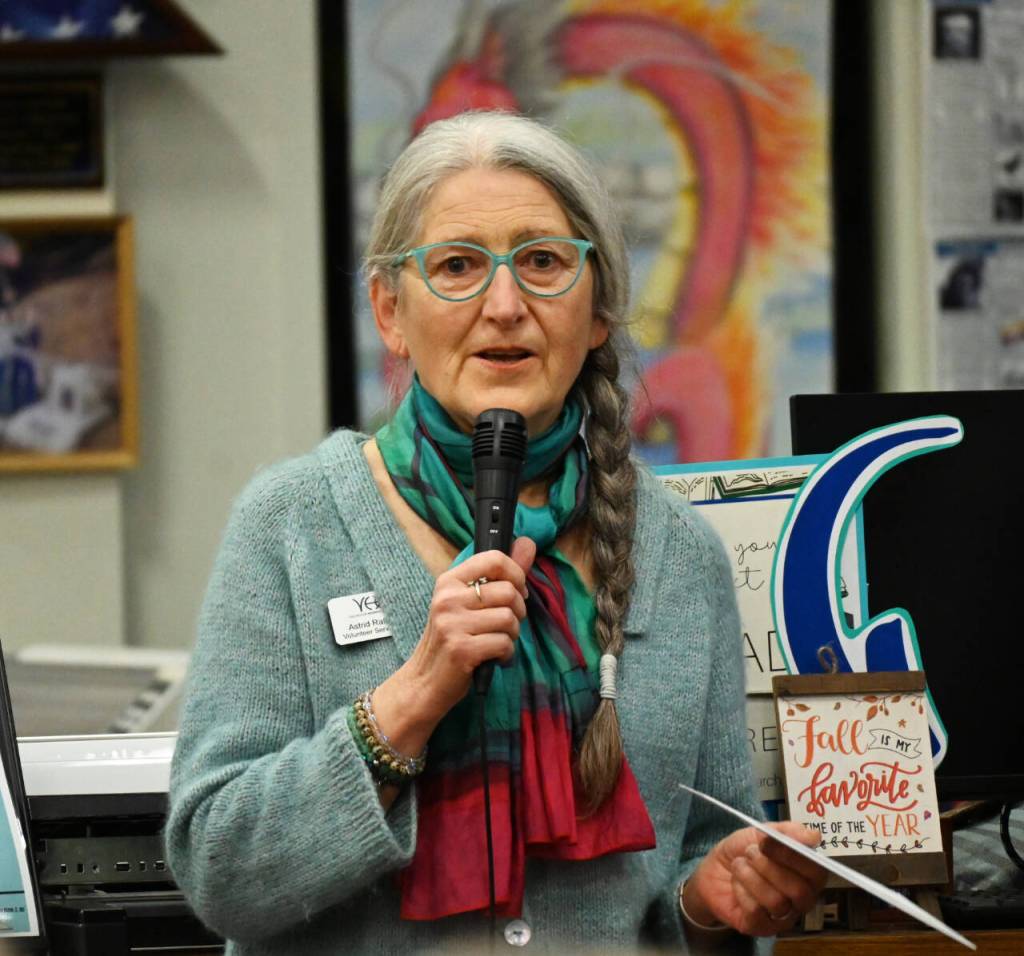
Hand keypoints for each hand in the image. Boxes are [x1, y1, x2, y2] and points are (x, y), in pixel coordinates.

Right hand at [371, 537, 536, 753]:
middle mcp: (448, 599)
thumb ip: (501, 573)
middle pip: (509, 591)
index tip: (516, 591)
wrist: (424, 682)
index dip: (516, 574)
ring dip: (512, 635)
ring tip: (496, 642)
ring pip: (509, 618)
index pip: (494, 559)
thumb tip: (529, 543)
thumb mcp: (468, 602)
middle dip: (518, 612)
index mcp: (448, 581)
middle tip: (505, 625)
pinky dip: (506, 654)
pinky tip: (493, 658)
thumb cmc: (451, 639)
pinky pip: (504, 643)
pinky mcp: (462, 649)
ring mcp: (452, 624)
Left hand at [683, 823, 825, 936]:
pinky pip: (756, 912)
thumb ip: (787, 832)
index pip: (817, 872)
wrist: (714, 869)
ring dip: (751, 876)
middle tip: (750, 852)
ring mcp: (782, 917)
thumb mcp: (762, 832)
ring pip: (776, 902)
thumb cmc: (744, 851)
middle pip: (799, 891)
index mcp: (807, 874)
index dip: (793, 856)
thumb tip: (814, 836)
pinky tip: (736, 883)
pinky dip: (741, 890)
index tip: (768, 841)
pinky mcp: (761, 927)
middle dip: (769, 866)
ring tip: (739, 864)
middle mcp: (801, 899)